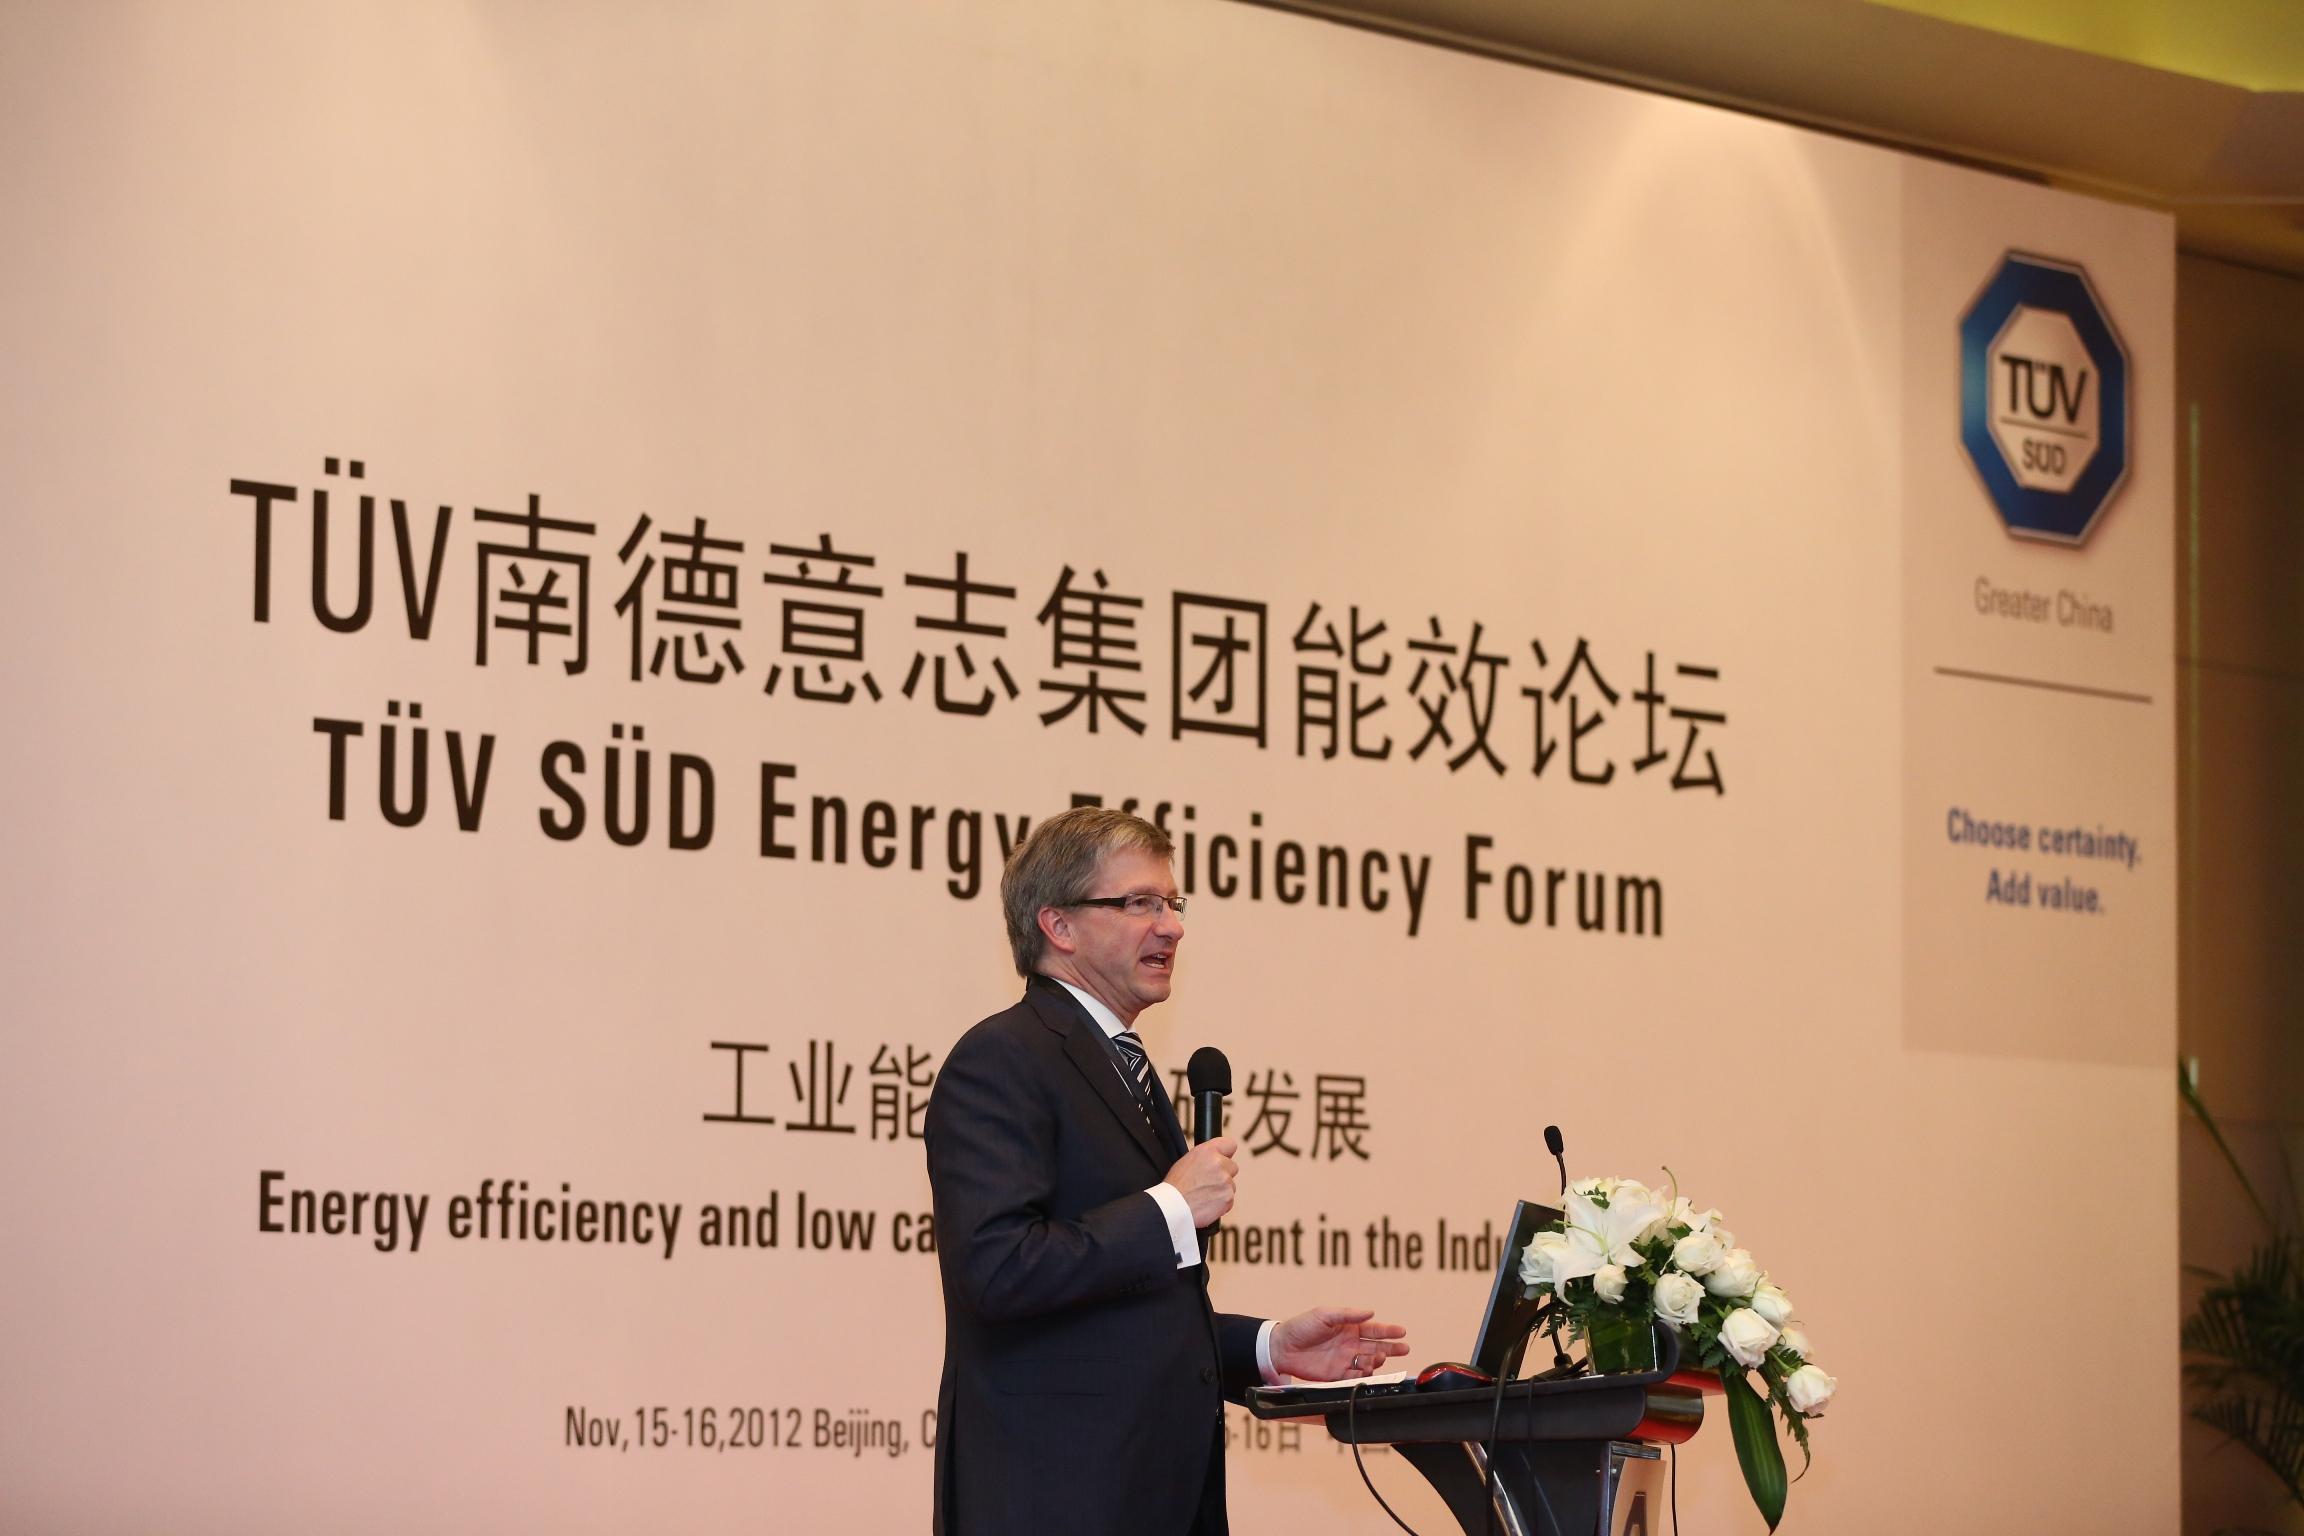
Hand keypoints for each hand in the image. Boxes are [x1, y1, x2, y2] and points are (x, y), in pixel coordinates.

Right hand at [1162, 1137, 1237, 1227]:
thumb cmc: (1176, 1186)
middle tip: (1208, 1182)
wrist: (1173, 1207)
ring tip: (1204, 1195)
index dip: (1226, 1154)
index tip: (1223, 1159)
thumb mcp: (1187, 1161)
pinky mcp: (1228, 1198)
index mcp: (1207, 1151)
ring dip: (1222, 1190)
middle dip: (1224, 1174)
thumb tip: (1216, 1158)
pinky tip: (1207, 1204)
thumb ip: (1206, 1157)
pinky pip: (1229, 1200)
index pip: (1230, 1144)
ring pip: (1230, 1185)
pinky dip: (1221, 1203)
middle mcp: (1219, 1164)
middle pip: (1232, 1167)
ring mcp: (1226, 1181)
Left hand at [1270, 1306, 1409, 1381]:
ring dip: (1377, 1361)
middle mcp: (1350, 1344)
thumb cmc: (1301, 1326)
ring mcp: (1345, 1360)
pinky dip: (1363, 1376)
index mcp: (1349, 1328)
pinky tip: (1366, 1371)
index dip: (1389, 1331)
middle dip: (1392, 1348)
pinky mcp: (1337, 1375)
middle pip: (1376, 1347)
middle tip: (1404, 1348)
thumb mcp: (1324, 1315)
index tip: (1402, 1332)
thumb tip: (1371, 1312)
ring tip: (1378, 1357)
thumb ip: (1348, 1314)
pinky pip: (1356, 1377)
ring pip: (1369, 1363)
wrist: (1282, 1348)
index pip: (1374, 1329)